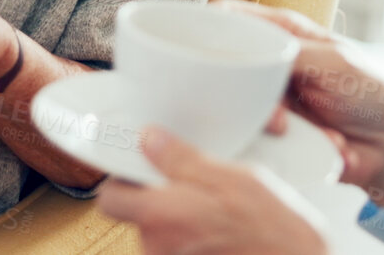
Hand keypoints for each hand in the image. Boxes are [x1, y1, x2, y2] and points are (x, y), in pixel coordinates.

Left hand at [97, 126, 327, 254]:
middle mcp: (158, 246)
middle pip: (138, 216)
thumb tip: (150, 139)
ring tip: (215, 211)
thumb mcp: (232, 178)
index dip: (122, 181)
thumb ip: (182, 160)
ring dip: (180, 220)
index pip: (110, 198)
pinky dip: (194, 240)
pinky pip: (179, 250)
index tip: (141, 167)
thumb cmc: (273, 230)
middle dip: (159, 200)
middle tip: (192, 187)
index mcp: (161, 216)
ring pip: (161, 234)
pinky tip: (220, 232)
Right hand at [213, 0, 383, 203]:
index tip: (201, 48)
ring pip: (235, 108)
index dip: (208, 27)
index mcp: (283, 33)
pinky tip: (317, 144)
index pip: (229, 18)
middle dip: (243, 95)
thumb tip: (249, 53)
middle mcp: (269, 64)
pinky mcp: (271, 134)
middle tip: (276, 116)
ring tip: (299, 133)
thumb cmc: (372, 94)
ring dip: (271, 126)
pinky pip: (253, 139)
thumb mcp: (334, 63)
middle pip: (224, 68)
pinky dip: (282, 146)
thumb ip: (291, 53)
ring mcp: (268, 100)